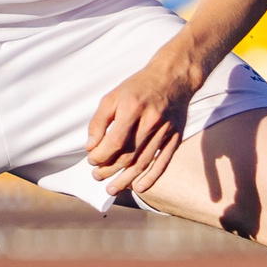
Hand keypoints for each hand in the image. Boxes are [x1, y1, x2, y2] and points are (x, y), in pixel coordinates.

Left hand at [84, 48, 200, 195]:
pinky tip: (139, 188)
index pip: (114, 142)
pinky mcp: (176, 136)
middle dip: (109, 170)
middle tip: (96, 176)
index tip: (91, 160)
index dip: (100, 156)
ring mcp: (165, 130)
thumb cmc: (138, 87)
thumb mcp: (112, 96)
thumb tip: (91, 147)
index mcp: (132, 108)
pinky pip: (163, 162)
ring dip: (126, 179)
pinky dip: (151, 177)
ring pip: (143, 162)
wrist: (173, 77)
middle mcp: (151, 121)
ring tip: (111, 188)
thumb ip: (99, 121)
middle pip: (128, 155)